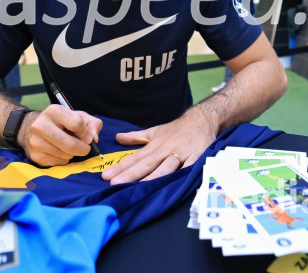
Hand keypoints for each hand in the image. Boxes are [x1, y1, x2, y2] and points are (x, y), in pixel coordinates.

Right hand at [21, 105, 102, 166]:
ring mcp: (36, 141)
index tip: (85, 135)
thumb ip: (93, 124)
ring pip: (65, 155)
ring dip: (73, 153)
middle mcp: (40, 125)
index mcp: (53, 111)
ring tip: (69, 146)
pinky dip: (64, 159)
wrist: (36, 128)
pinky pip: (58, 162)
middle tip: (85, 148)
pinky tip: (61, 152)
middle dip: (83, 148)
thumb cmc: (63, 122)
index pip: (77, 124)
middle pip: (70, 144)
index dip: (85, 132)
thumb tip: (94, 138)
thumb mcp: (79, 117)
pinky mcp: (35, 156)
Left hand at [101, 108, 216, 183]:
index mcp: (155, 145)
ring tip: (139, 188)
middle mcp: (165, 150)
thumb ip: (136, 137)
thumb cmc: (177, 129)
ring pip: (165, 167)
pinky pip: (189, 168)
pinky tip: (174, 183)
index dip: (121, 167)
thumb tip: (118, 138)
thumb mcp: (155, 131)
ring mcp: (181, 153)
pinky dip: (182, 174)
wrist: (201, 119)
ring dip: (152, 177)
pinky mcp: (197, 156)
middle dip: (130, 174)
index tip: (106, 176)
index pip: (135, 158)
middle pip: (146, 164)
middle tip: (114, 183)